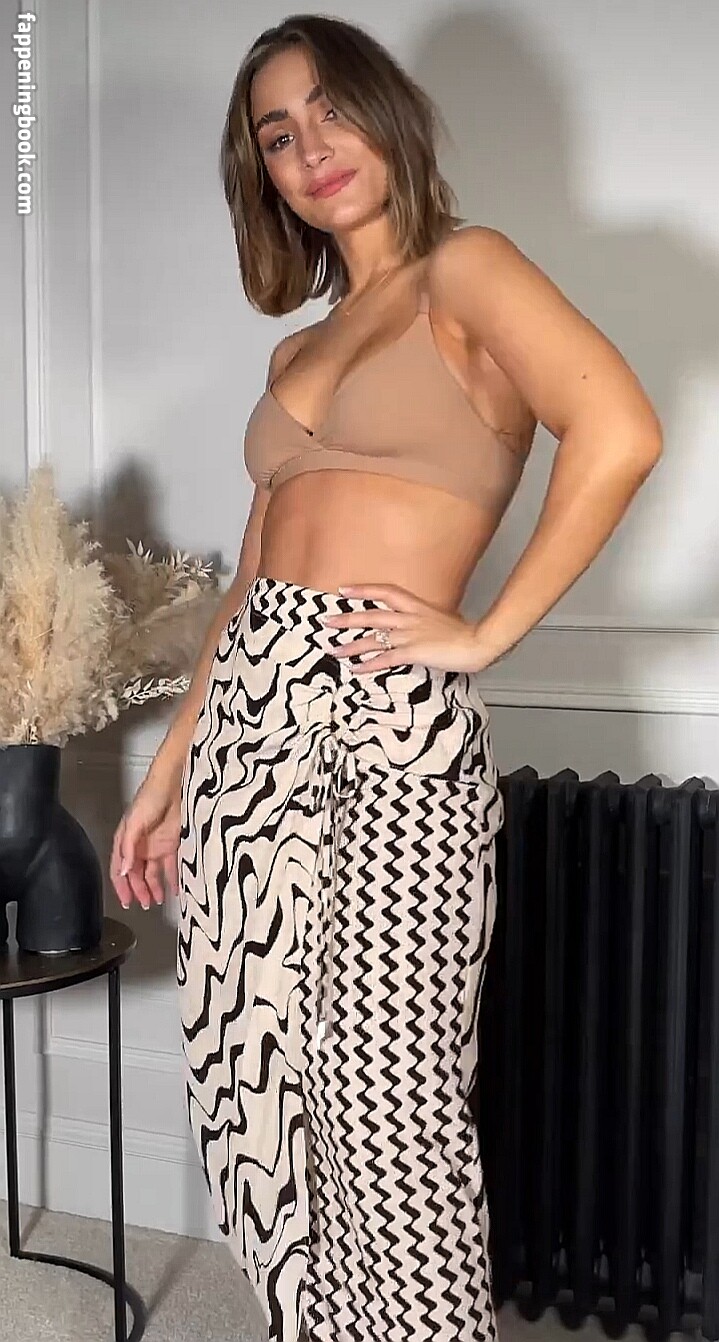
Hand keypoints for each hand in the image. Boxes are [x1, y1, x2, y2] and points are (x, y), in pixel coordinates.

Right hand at [109, 767, 183, 911]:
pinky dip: (173, 878)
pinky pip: (171, 865)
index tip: (127, 903)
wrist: (174, 784)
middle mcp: (139, 847)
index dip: (122, 887)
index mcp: (125, 842)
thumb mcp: (135, 823)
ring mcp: (156, 846)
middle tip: (146, 905)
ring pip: (153, 873)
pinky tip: (176, 889)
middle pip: (137, 874)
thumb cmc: (149, 798)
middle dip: (140, 891)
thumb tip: (125, 872)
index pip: (120, 870)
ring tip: (159, 901)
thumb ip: (129, 848)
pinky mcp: (172, 843)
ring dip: (155, 888)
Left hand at [322, 583, 486, 674]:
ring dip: (351, 645)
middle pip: (371, 615)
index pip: (385, 592)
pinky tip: (356, 669)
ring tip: (333, 649)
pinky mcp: (414, 652)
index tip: (343, 590)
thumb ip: (425, 621)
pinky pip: (386, 658)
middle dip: (346, 618)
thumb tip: (417, 627)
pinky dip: (369, 664)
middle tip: (325, 620)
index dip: (363, 590)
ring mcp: (411, 635)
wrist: (479, 642)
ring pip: (373, 638)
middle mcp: (410, 618)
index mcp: (417, 607)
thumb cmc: (465, 634)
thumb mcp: (442, 620)